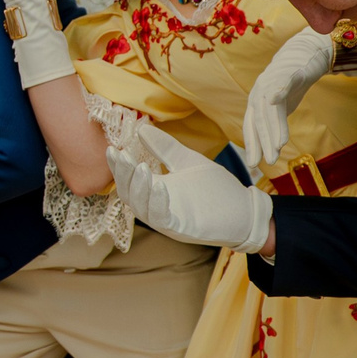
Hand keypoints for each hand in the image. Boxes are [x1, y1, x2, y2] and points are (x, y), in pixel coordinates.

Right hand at [109, 124, 272, 252]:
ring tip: (139, 167)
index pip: (129, 180)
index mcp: (156, 192)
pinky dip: (157, 202)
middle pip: (129, 194)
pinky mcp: (182, 228)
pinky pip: (161, 218)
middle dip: (122, 175)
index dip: (118, 166)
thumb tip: (142, 129)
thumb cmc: (217, 190)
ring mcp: (168, 219)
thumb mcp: (187, 162)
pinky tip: (159, 185)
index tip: (111, 148)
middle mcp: (157, 207)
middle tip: (120, 155)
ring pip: (141, 208)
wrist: (245, 210)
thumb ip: (165, 148)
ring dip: (137, 188)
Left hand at [241, 27, 336, 169]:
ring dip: (273, 128)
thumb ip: (274, 123)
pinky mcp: (286, 74)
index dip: (252, 145)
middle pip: (258, 121)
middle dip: (263, 142)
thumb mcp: (281, 107)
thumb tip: (270, 146)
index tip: (253, 164)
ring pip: (269, 109)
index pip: (251, 128)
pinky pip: (281, 86)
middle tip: (268, 161)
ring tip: (279, 146)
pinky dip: (278, 94)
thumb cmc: (290, 84)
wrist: (304, 55)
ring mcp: (270, 83)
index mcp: (256, 103)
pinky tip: (277, 102)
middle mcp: (258, 93)